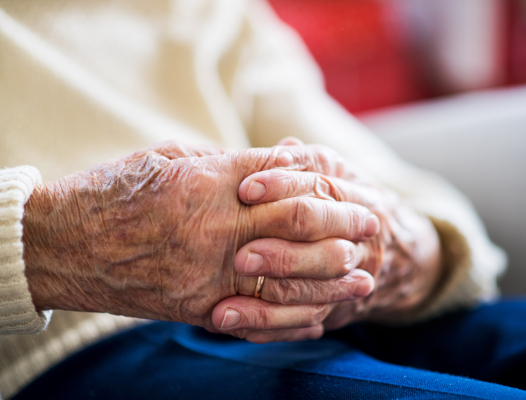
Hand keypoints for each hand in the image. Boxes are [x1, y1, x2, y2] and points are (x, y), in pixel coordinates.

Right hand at [22, 142, 378, 331]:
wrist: (61, 245)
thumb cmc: (113, 192)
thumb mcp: (169, 158)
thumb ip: (227, 163)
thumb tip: (278, 164)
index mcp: (205, 183)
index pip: (281, 180)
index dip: (322, 182)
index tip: (350, 184)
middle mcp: (211, 230)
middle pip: (294, 228)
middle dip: (341, 226)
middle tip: (373, 226)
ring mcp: (204, 274)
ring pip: (283, 280)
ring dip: (330, 280)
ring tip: (364, 278)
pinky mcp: (193, 308)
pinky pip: (253, 320)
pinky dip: (291, 321)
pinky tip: (321, 319)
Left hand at [211, 142, 442, 341]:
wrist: (402, 253)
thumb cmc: (350, 205)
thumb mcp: (338, 175)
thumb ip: (308, 164)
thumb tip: (283, 147)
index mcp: (353, 190)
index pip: (320, 184)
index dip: (282, 185)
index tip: (245, 189)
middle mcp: (357, 232)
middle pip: (320, 241)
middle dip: (280, 252)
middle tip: (240, 258)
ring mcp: (351, 273)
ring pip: (312, 289)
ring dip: (267, 300)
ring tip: (223, 308)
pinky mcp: (338, 305)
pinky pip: (304, 319)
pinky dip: (267, 325)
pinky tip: (232, 323)